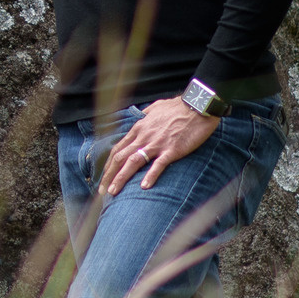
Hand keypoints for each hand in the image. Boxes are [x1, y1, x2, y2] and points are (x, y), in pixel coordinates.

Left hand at [96, 99, 220, 198]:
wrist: (197, 105)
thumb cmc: (178, 106)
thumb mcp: (155, 107)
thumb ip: (145, 115)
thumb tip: (140, 117)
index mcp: (139, 128)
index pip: (118, 149)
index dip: (109, 165)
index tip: (104, 177)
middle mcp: (143, 136)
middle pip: (120, 158)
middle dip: (108, 176)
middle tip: (101, 191)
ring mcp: (157, 143)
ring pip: (133, 162)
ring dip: (121, 178)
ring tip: (113, 192)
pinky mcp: (172, 149)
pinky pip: (158, 164)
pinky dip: (150, 176)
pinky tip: (144, 187)